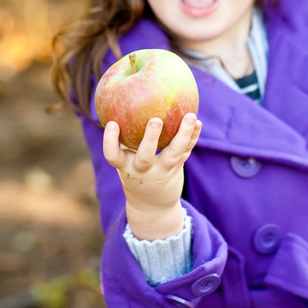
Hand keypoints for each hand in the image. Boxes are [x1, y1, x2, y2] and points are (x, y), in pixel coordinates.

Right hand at [103, 112, 201, 240]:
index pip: (113, 156)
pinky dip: (193, 136)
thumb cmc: (135, 171)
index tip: (112, 124)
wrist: (153, 204)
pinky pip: (186, 150)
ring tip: (189, 116)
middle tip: (156, 119)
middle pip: (146, 156)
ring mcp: (163, 170)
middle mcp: (143, 170)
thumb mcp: (125, 160)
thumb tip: (121, 104)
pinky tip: (198, 122)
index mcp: (125, 166)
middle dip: (150, 138)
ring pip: (174, 153)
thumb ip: (124, 139)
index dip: (110, 141)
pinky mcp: (177, 167)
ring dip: (183, 134)